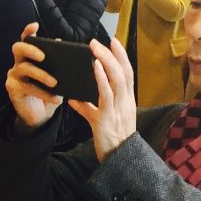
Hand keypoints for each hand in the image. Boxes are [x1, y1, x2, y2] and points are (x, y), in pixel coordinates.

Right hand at [5, 23, 62, 127]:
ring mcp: (13, 76)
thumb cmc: (49, 92)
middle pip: (18, 48)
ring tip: (55, 82)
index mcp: (29, 57)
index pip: (26, 39)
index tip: (35, 25)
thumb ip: (59, 63)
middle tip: (43, 56)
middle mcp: (18, 63)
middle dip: (30, 49)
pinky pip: (28, 87)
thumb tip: (65, 48)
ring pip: (24, 68)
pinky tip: (56, 98)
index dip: (28, 31)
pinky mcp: (13, 89)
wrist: (41, 115)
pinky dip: (43, 93)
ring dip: (41, 75)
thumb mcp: (56, 77)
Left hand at [67, 38, 139, 161]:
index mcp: (126, 102)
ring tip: (96, 47)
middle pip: (124, 72)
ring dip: (106, 60)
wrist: (118, 162)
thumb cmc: (110, 140)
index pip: (127, 74)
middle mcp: (126, 103)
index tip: (114, 42)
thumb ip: (88, 108)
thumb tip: (73, 98)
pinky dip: (100, 78)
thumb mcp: (100, 120)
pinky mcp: (108, 118)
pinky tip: (93, 66)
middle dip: (114, 54)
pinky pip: (106, 95)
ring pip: (117, 80)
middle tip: (103, 39)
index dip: (122, 57)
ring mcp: (119, 110)